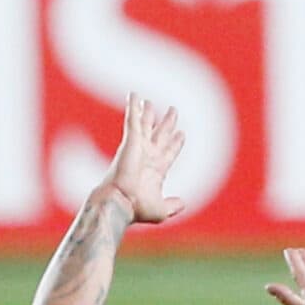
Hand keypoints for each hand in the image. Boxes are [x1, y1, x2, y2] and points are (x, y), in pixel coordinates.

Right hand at [100, 93, 186, 224]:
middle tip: (173, 111)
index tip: (182, 134)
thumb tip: (183, 203)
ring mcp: (140, 147)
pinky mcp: (131, 140)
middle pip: (160, 135)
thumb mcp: (161, 210)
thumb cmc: (137, 208)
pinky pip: (133, 119)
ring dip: (148, 113)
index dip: (175, 143)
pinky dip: (133, 107)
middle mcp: (148, 156)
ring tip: (149, 102)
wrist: (120, 202)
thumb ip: (172, 206)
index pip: (169, 152)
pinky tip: (134, 95)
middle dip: (167, 124)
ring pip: (146, 125)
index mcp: (157, 170)